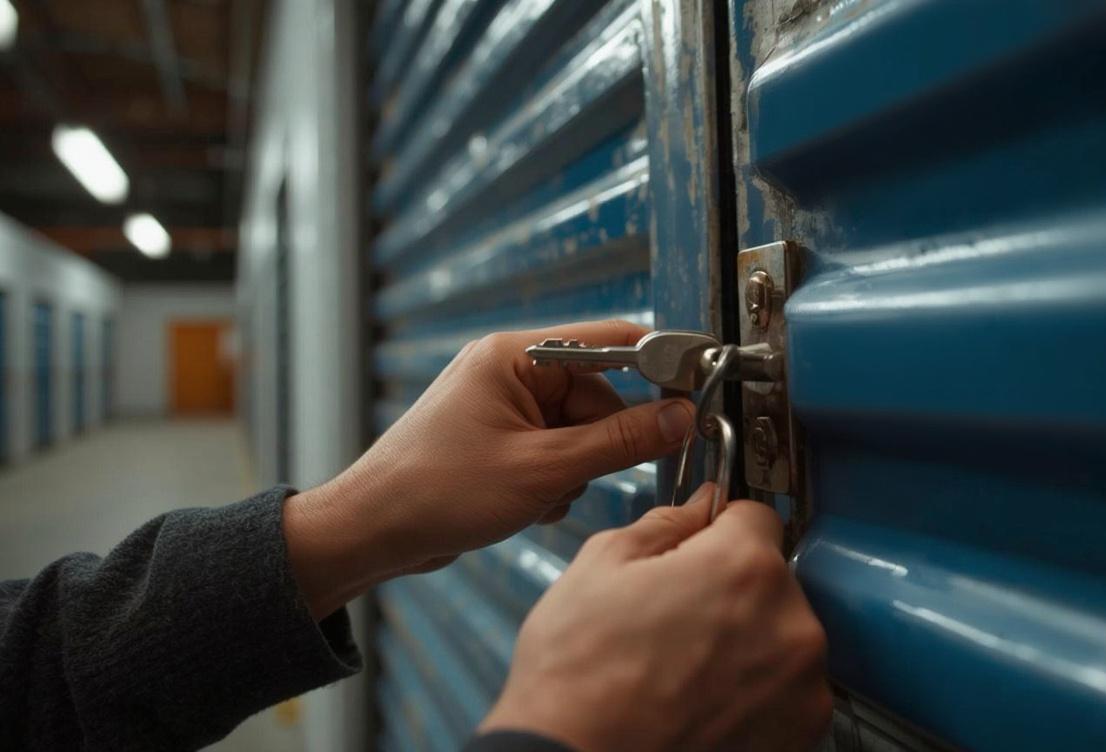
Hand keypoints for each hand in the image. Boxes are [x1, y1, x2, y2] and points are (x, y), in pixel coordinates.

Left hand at [283, 320, 695, 617]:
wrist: (372, 532)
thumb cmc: (436, 491)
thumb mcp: (543, 469)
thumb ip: (619, 442)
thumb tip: (679, 418)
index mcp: (514, 355)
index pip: (610, 339)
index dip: (659, 362)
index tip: (698, 384)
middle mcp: (510, 372)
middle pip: (600, 395)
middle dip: (604, 442)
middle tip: (588, 474)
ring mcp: (505, 407)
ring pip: (582, 431)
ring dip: (577, 469)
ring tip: (539, 495)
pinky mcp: (502, 440)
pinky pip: (558, 452)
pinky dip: (556, 481)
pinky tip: (527, 503)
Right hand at [479, 485, 832, 750]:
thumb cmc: (578, 678)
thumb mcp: (601, 566)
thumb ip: (664, 525)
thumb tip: (697, 509)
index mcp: (744, 568)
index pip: (755, 514)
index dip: (718, 528)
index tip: (697, 549)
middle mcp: (790, 623)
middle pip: (770, 577)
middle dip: (730, 587)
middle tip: (675, 618)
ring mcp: (802, 683)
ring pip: (780, 631)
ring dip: (747, 637)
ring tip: (685, 665)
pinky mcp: (801, 728)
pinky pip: (786, 684)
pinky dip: (754, 687)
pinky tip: (703, 698)